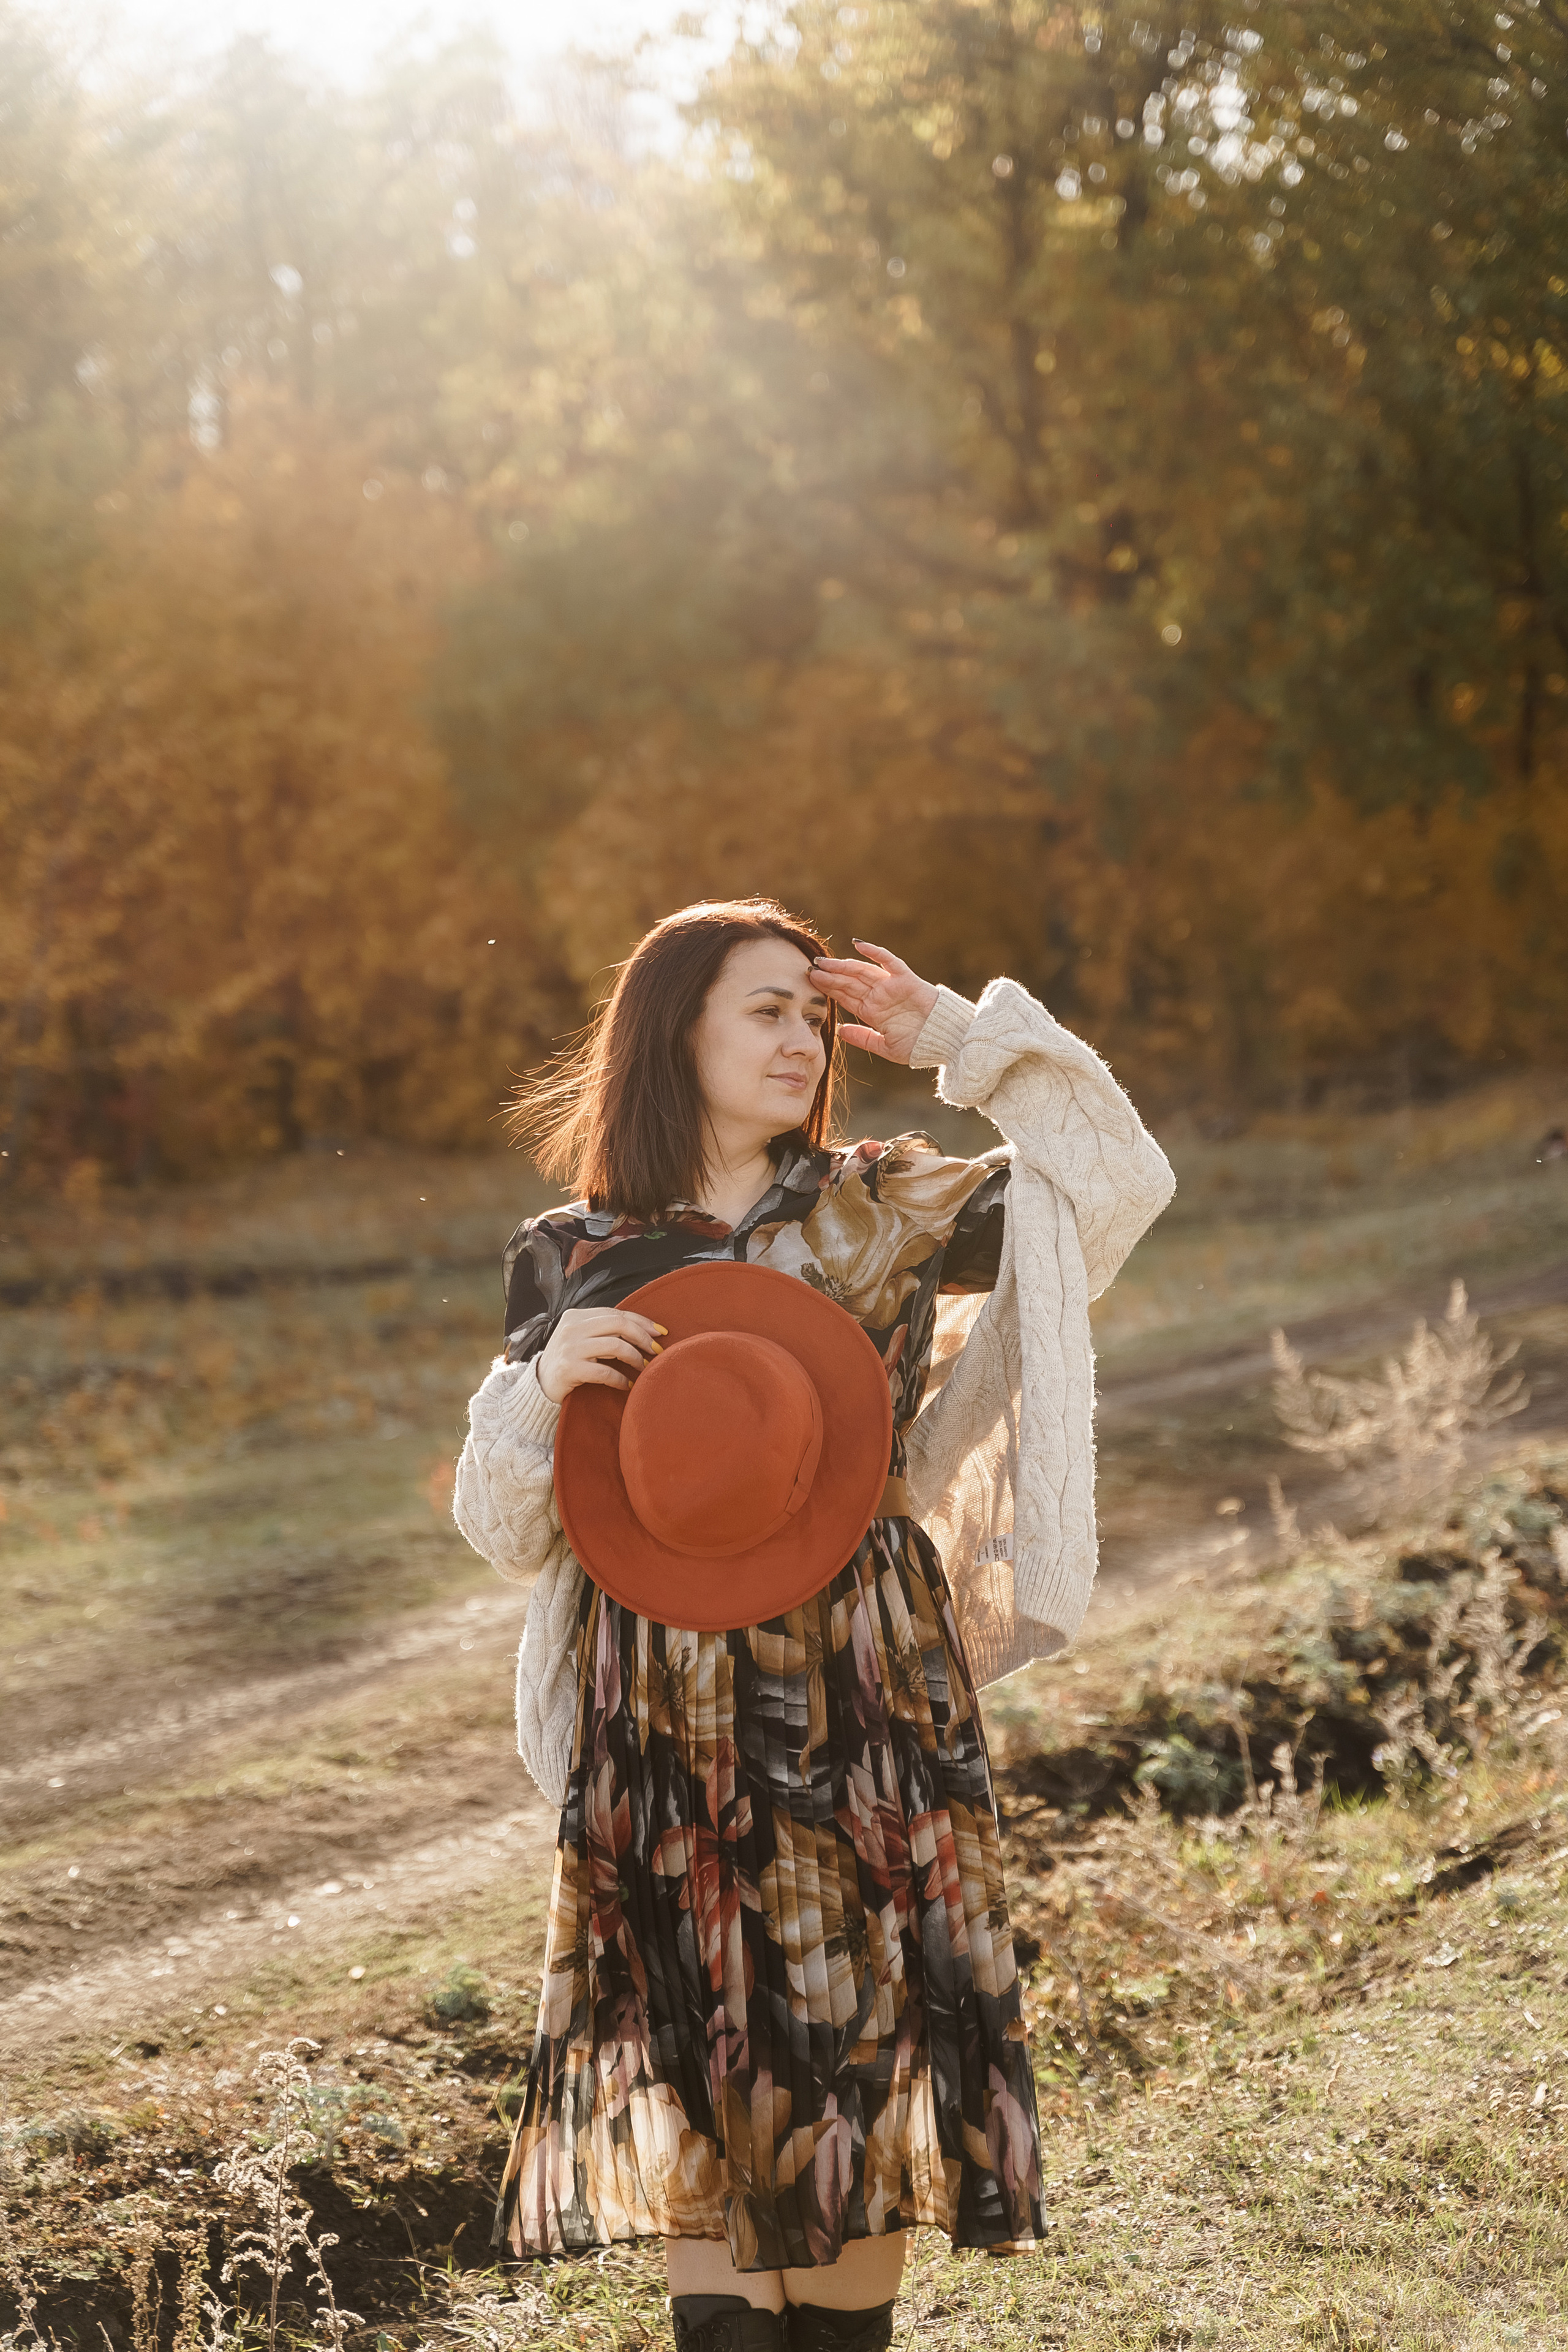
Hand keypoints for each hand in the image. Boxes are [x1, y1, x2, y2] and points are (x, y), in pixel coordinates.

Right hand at [536, 1307, 665, 1402]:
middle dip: (643, 1337)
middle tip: (657, 1351)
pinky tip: (627, 1385)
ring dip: (636, 1358)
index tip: (660, 1333)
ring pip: (615, 1346)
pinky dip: (621, 1379)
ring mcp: (569, 1348)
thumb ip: (604, 1330)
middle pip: (618, 1324)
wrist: (539, 1385)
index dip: (642, 1321)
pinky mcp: (569, 1369)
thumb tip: (646, 1330)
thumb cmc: (568, 1361)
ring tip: (644, 1368)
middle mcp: (571, 1328)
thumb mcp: (582, 1339)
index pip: (616, 1313)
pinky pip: (605, 1372)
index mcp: (575, 1316)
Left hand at [811, 939, 939, 1065]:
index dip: (828, 989)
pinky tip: (858, 945)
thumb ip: (863, 1038)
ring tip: (823, 962)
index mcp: (872, 1012)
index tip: (809, 982)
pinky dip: (874, 953)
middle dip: (829, 975)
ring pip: (861, 972)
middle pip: (848, 982)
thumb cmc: (919, 1046)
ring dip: (842, 966)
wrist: (944, 1042)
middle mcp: (879, 997)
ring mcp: (891, 987)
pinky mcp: (905, 979)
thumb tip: (840, 1031)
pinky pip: (888, 962)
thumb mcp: (885, 1047)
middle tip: (809, 968)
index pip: (845, 997)